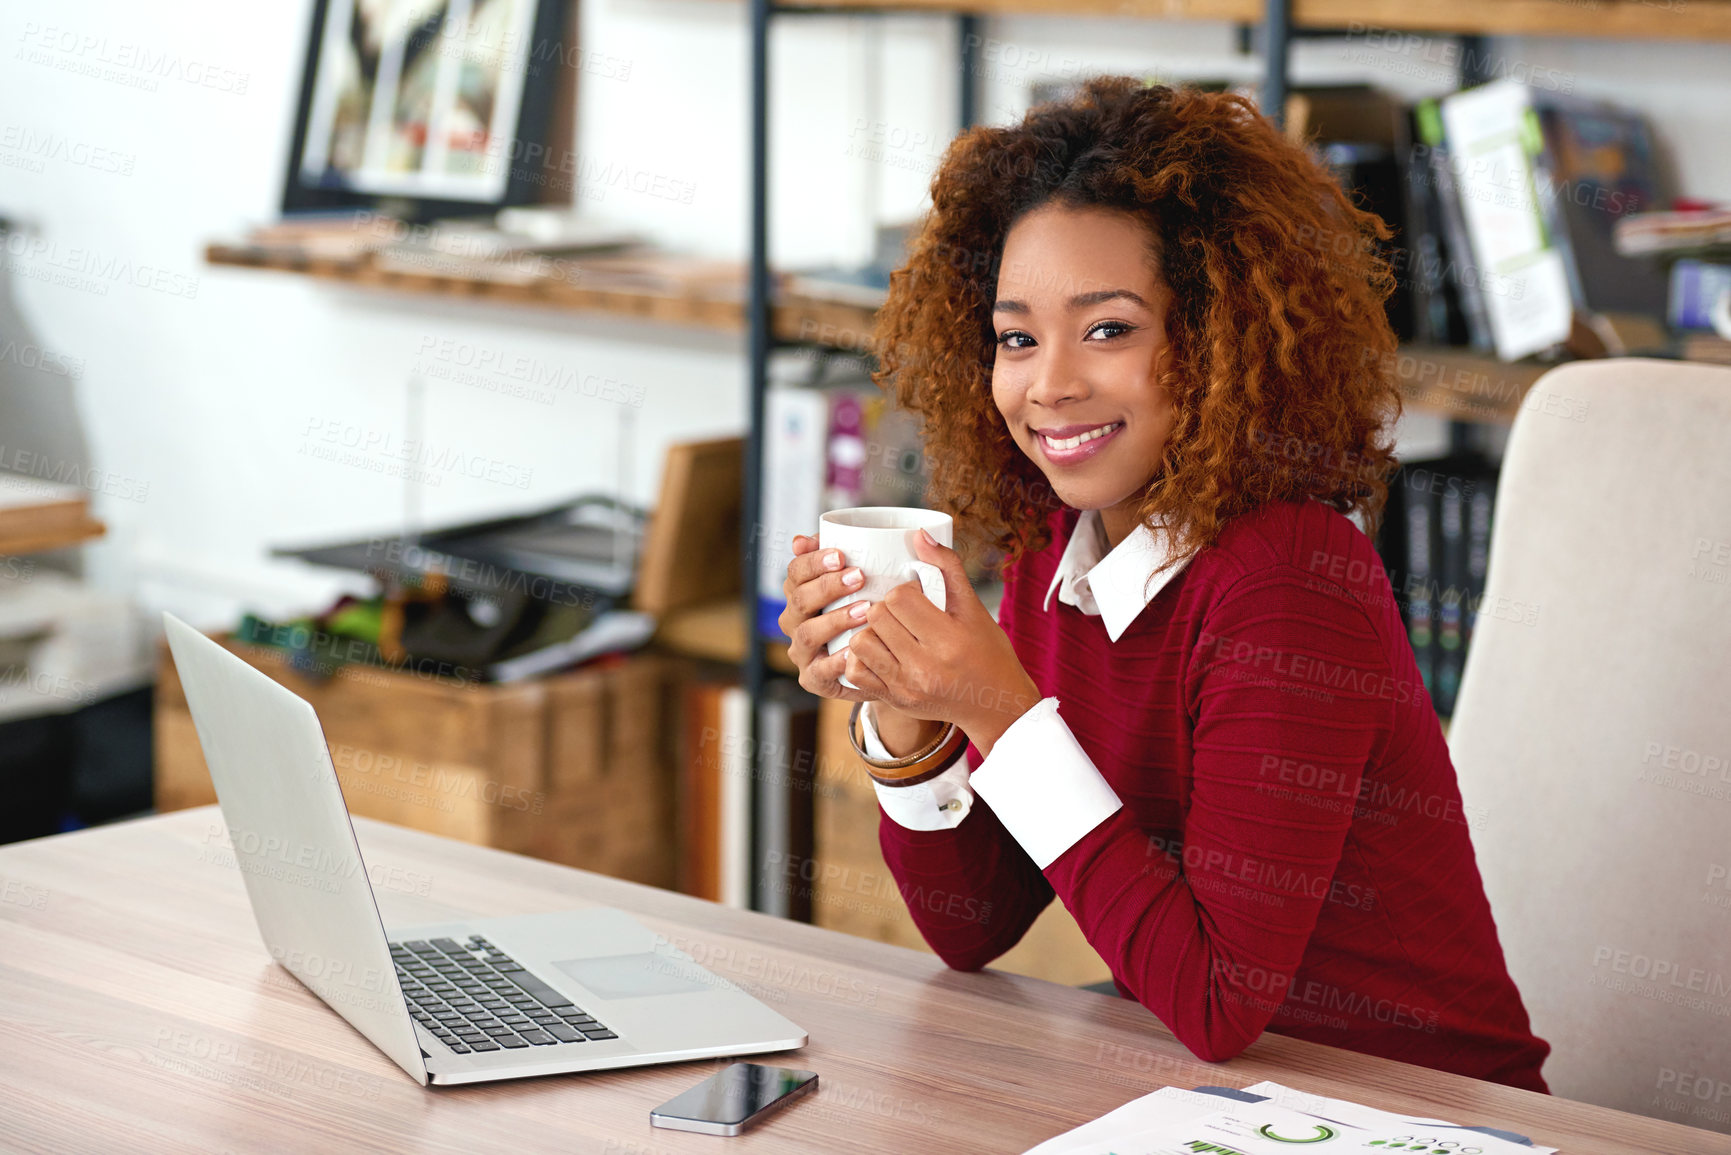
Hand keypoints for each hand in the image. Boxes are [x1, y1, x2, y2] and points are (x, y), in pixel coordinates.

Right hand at [779, 533, 874, 703]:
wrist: (885, 661)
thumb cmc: (871, 614)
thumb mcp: (862, 582)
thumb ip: (839, 558)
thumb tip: (800, 540)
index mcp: (800, 593)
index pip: (795, 572)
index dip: (813, 562)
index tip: (841, 555)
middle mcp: (795, 621)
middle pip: (799, 599)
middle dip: (827, 586)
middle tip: (858, 576)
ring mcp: (802, 651)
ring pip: (806, 633)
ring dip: (834, 619)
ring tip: (864, 610)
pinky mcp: (813, 679)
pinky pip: (819, 672)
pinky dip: (835, 662)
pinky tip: (854, 650)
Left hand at [843, 529, 1039, 756]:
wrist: (995, 705)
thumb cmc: (989, 652)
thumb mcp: (974, 608)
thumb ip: (948, 567)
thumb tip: (920, 534)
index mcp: (949, 640)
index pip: (900, 598)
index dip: (905, 591)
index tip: (918, 598)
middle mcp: (925, 667)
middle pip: (877, 617)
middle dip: (886, 608)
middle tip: (902, 614)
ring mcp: (907, 687)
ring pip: (861, 642)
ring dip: (871, 631)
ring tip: (889, 632)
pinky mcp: (895, 701)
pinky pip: (856, 672)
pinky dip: (862, 658)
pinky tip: (880, 651)